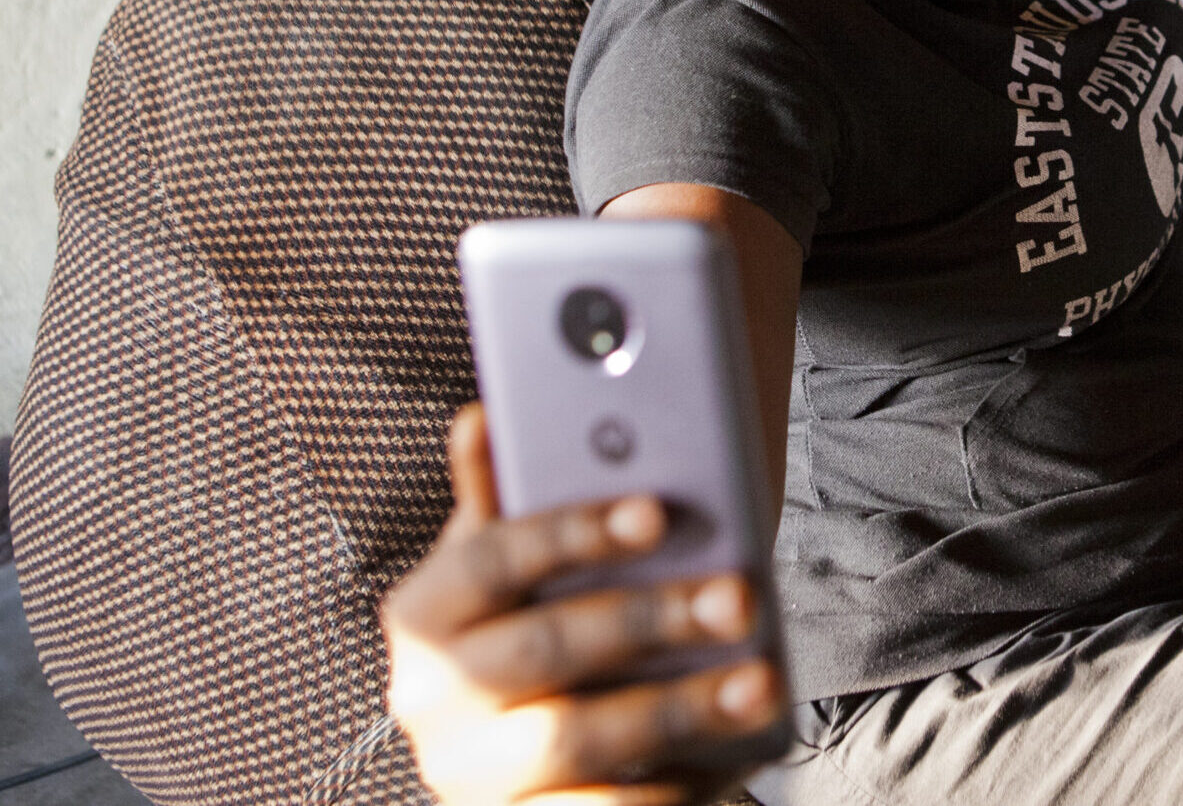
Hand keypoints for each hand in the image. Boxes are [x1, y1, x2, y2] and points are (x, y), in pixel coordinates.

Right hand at [379, 404, 785, 804]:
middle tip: (741, 597)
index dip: (572, 532)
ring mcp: (472, 776)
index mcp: (423, 613)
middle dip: (651, 619)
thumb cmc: (527, 632)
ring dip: (678, 708)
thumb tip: (482, 414)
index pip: (491, 558)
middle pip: (547, 649)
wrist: (510, 769)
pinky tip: (734, 753)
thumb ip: (504, 498)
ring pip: (577, 739)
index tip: (657, 511)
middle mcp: (431, 699)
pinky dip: (670, 788)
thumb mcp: (508, 568)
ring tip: (760, 680)